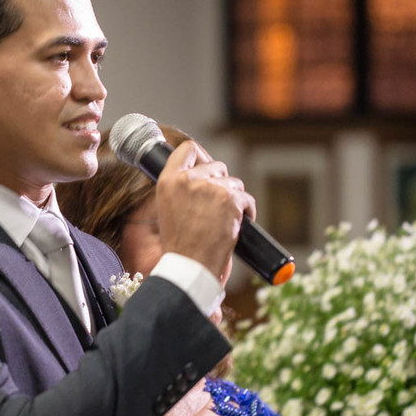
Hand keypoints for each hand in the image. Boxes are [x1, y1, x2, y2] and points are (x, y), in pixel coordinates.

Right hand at [156, 141, 254, 280]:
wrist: (191, 266)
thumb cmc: (181, 245)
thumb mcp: (169, 209)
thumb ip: (182, 188)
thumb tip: (205, 172)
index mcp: (168, 181)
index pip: (188, 149)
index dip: (201, 155)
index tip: (207, 166)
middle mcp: (188, 180)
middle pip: (217, 166)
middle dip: (221, 184)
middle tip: (216, 207)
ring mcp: (210, 188)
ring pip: (235, 183)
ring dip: (234, 200)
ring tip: (224, 221)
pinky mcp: (230, 199)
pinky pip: (247, 198)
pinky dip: (247, 211)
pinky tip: (236, 226)